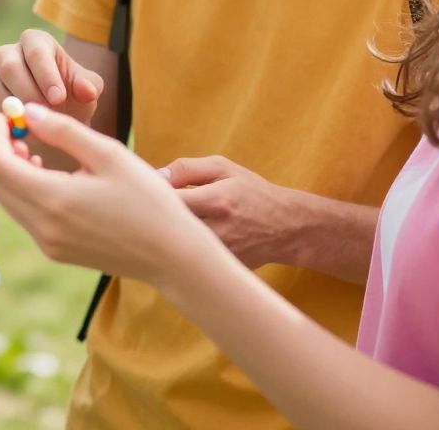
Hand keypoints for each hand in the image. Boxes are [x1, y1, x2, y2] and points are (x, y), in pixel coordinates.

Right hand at [0, 28, 102, 127]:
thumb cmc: (72, 101)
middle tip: (44, 114)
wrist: (52, 126)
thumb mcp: (86, 93)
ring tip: (33, 127)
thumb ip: (88, 87)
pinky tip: (14, 131)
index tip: (58, 99)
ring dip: (11, 109)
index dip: (46, 74)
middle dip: (27, 92)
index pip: (36, 50)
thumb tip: (87, 90)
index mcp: (36, 42)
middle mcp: (8, 53)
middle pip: (8, 65)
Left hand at [0, 103, 215, 285]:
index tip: (3, 114)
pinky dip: (25, 191)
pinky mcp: (57, 252)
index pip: (1, 165)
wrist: (172, 256)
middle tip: (14, 127)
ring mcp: (48, 244)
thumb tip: (29, 112)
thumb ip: (64, 131)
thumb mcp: (109, 155)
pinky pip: (27, 217)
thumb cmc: (148, 200)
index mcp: (54, 201)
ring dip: (11, 172)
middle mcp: (44, 228)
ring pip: (10, 202)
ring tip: (31, 146)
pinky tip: (47, 174)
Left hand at [163, 156, 304, 268]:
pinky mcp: (223, 269)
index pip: (168, 200)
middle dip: (157, 218)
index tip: (150, 193)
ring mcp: (221, 254)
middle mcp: (217, 229)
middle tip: (151, 211)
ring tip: (169, 227)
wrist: (287, 227)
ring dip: (169, 237)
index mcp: (215, 200)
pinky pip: (192, 261)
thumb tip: (155, 176)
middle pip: (170, 227)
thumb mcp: (223, 169)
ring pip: (178, 248)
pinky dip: (183, 252)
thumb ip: (187, 169)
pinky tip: (184, 244)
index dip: (152, 196)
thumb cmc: (251, 192)